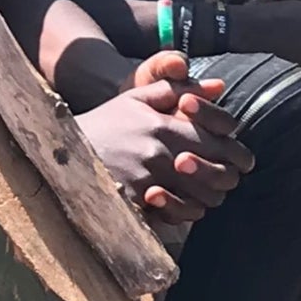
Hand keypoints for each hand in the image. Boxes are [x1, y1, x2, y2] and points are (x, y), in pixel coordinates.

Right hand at [79, 53, 251, 225]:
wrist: (61, 150)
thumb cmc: (104, 124)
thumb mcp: (135, 98)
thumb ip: (175, 89)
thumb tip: (217, 84)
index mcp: (164, 125)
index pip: (219, 141)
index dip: (235, 152)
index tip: (239, 158)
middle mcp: (159, 151)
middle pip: (216, 173)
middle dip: (226, 178)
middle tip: (225, 179)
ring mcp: (147, 179)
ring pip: (200, 200)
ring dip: (207, 198)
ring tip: (201, 193)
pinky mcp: (134, 202)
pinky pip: (173, 215)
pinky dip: (182, 213)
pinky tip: (178, 206)